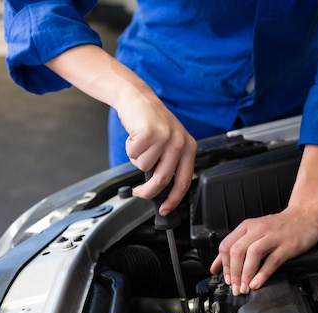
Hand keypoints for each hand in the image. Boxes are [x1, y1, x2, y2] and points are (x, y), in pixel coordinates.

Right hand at [45, 45, 196, 214]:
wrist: (137, 98)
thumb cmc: (151, 122)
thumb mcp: (169, 142)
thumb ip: (170, 163)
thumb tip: (163, 192)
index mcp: (189, 147)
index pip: (184, 181)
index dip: (173, 199)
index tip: (165, 209)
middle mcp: (179, 142)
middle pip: (162, 180)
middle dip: (147, 191)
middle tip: (138, 192)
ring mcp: (165, 137)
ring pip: (143, 167)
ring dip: (136, 159)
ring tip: (140, 144)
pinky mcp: (149, 133)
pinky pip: (133, 155)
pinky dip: (129, 148)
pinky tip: (134, 136)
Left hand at [210, 206, 317, 294]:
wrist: (304, 216)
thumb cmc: (278, 227)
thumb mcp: (254, 232)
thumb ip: (236, 247)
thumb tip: (216, 267)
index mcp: (247, 226)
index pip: (227, 245)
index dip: (223, 265)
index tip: (226, 279)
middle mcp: (258, 229)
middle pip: (237, 251)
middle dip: (233, 273)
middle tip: (235, 288)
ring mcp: (272, 236)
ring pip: (253, 254)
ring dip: (246, 274)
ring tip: (244, 288)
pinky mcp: (287, 245)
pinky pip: (272, 260)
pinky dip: (262, 274)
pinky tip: (257, 283)